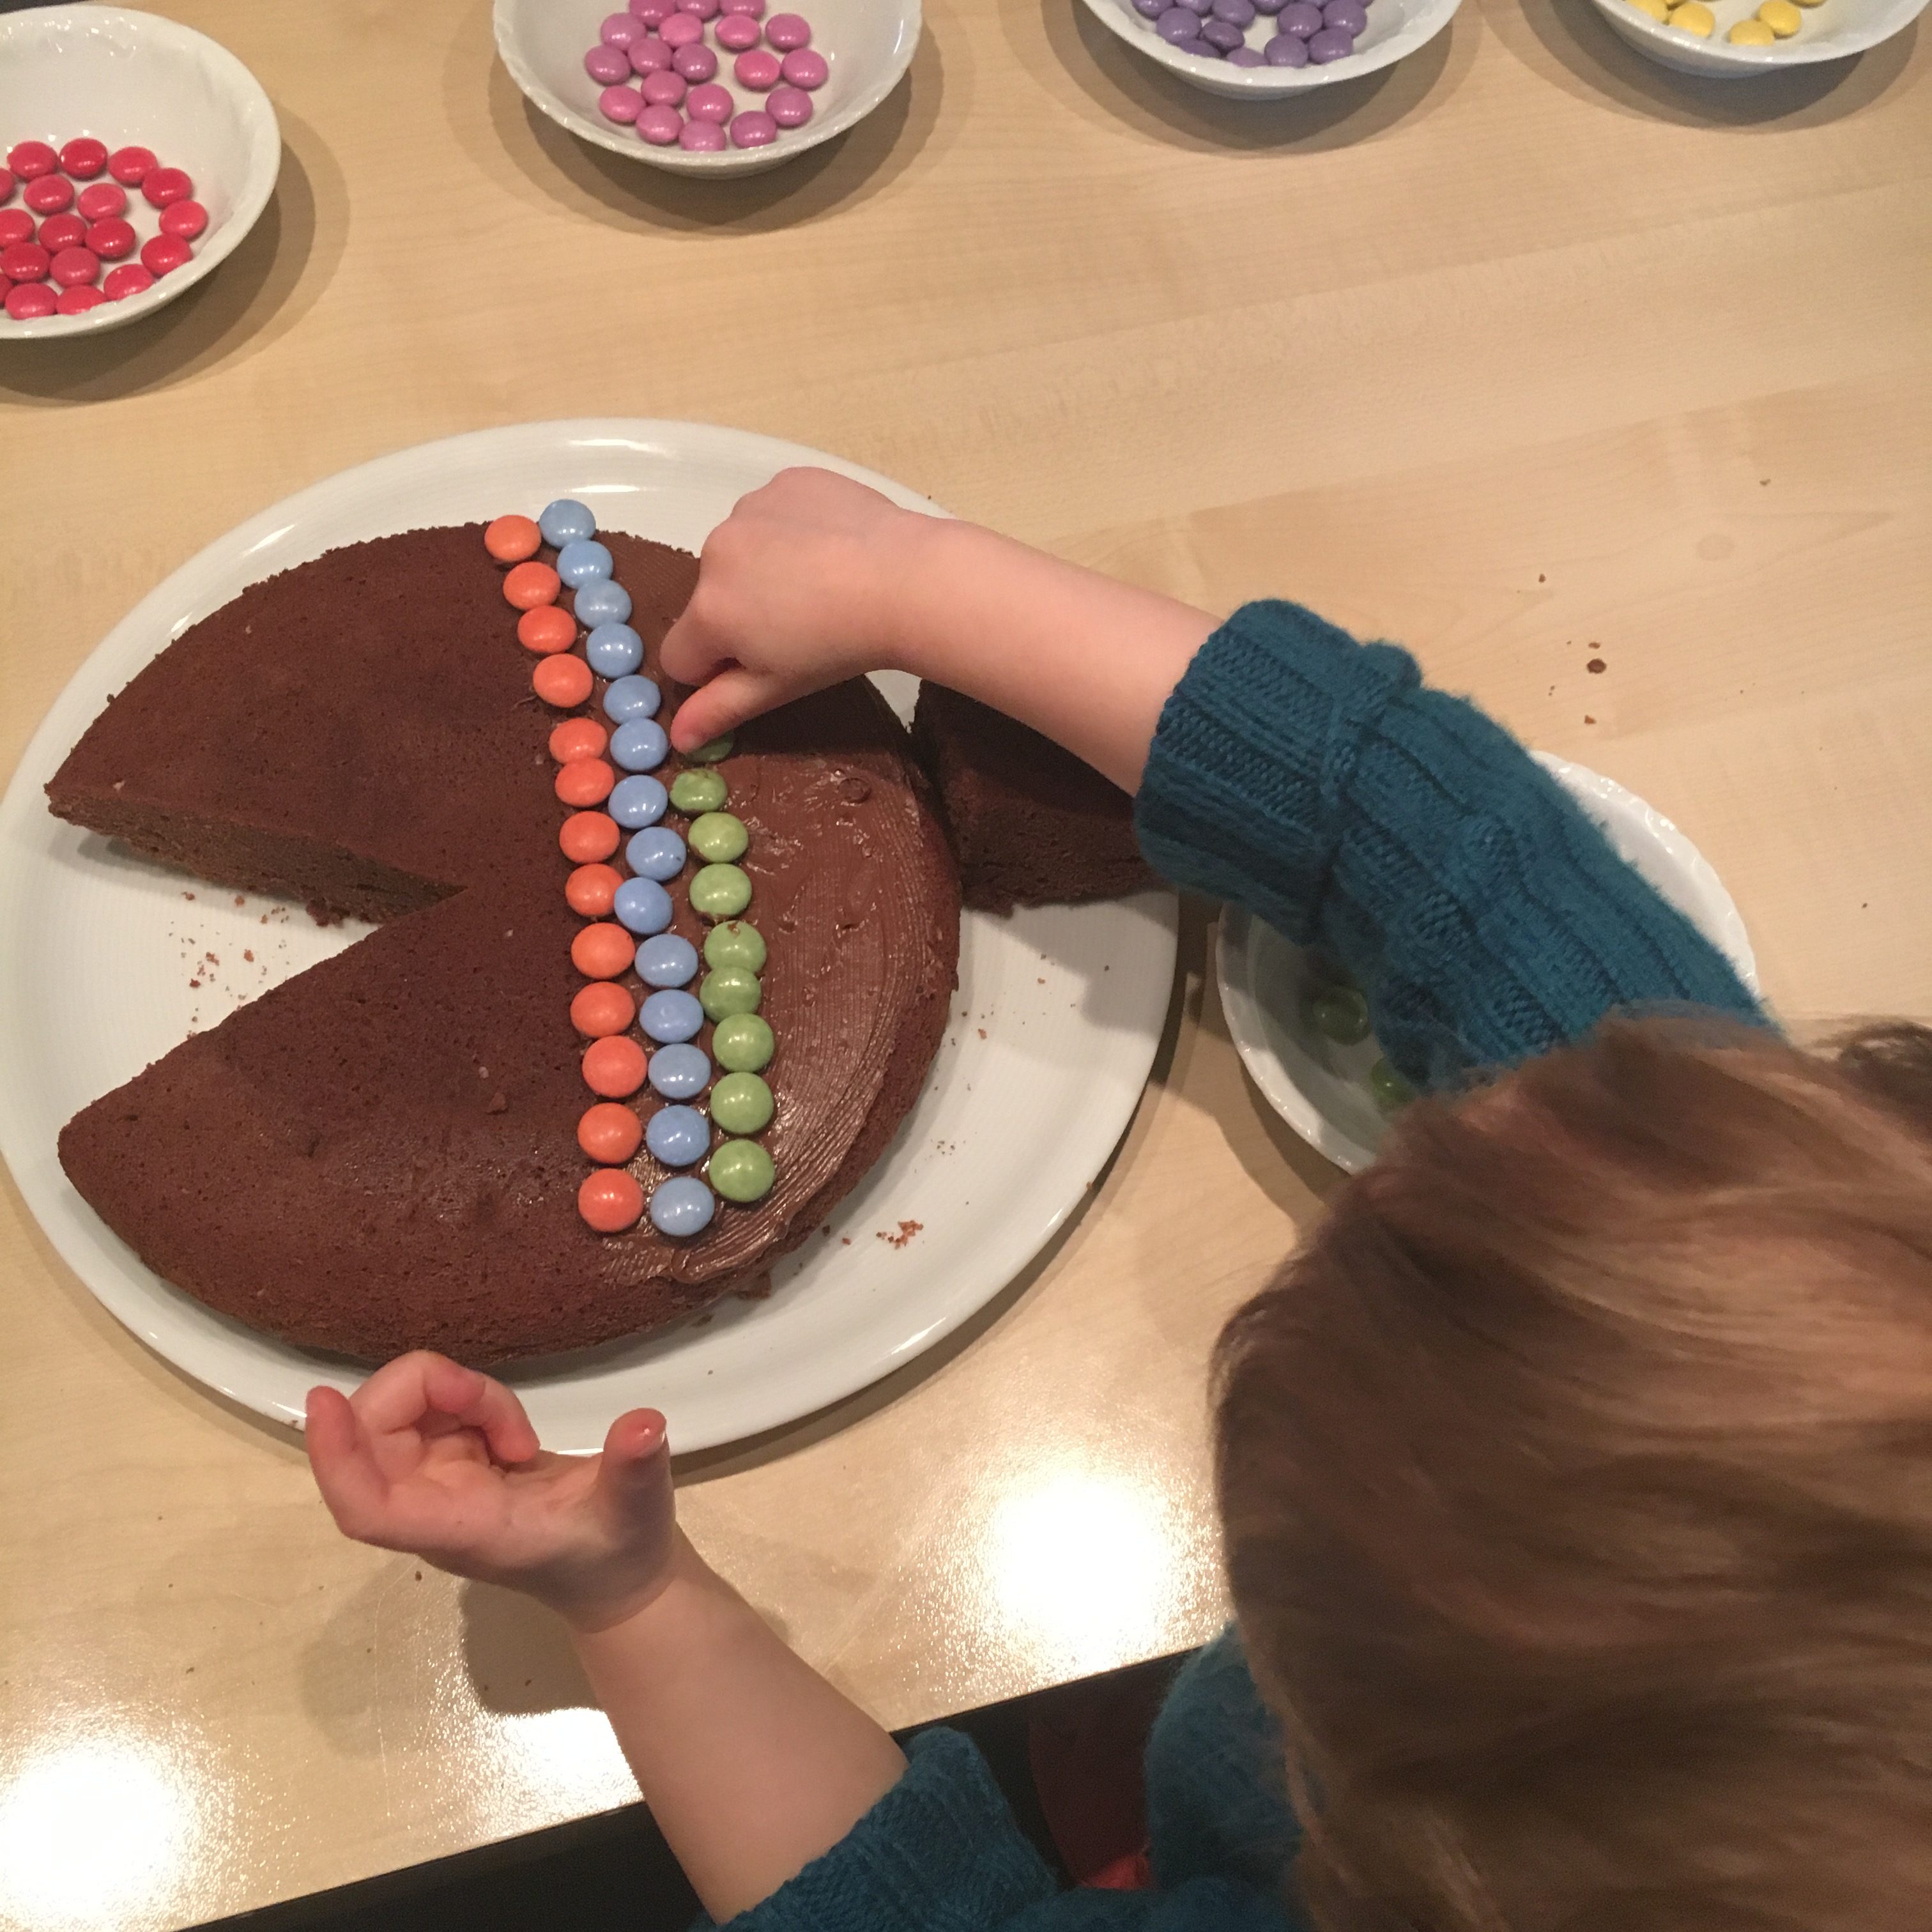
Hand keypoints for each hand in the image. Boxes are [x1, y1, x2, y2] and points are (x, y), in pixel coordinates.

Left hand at [305, 1351, 679, 1632]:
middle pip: (373, 1436)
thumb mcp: (637, 1507)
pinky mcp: (452, 1462)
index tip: (322, 1402)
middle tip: (487, 1401)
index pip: (368, 1507)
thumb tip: (645, 1425)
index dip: (336, 1458)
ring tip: (517, 1434)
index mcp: (459, 1529)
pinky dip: (467, 1399)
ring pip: (400, 1412)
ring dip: (453, 1395)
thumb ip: (635, 1466)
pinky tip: (511, 1433)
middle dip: (421, 1391)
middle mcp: (431, 1506)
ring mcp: (437, 1482)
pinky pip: (430, 1409)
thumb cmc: (620, 1551)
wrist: (618, 1572)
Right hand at [661, 467, 932, 750]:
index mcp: (709, 610)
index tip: (762, 666)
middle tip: (803, 626)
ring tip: (821, 584)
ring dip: (763, 568)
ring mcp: (749, 509)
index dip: (715, 671)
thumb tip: (678, 738)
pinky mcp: (787, 482)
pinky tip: (833, 547)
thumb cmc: (842, 645)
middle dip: (741, 615)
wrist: (908, 579)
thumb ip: (720, 710)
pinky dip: (792, 530)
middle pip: (711, 598)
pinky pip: (772, 513)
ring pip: (740, 552)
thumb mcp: (779, 687)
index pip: (681, 656)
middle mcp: (715, 551)